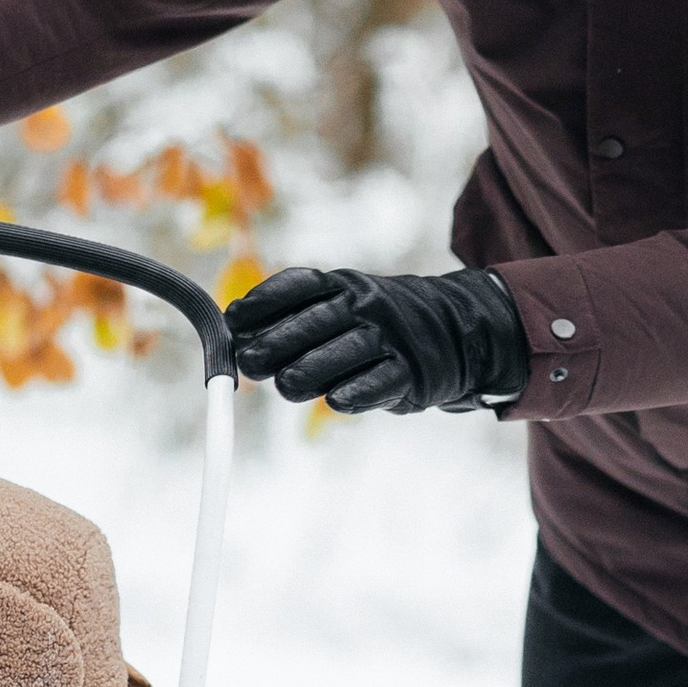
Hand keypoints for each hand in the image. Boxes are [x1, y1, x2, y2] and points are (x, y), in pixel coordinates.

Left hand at [225, 265, 530, 415]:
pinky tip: (336, 401)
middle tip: (249, 362)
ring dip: (313, 369)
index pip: (300, 285)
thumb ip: (291, 319)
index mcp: (342, 286)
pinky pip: (383, 381)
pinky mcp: (412, 372)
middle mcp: (366, 306)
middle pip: (318, 321)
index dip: (265, 300)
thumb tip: (234, 332)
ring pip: (348, 351)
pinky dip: (359, 392)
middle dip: (279, 341)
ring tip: (285, 386)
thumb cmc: (372, 326)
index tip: (235, 319)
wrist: (453, 331)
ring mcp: (391, 337)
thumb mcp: (338, 308)